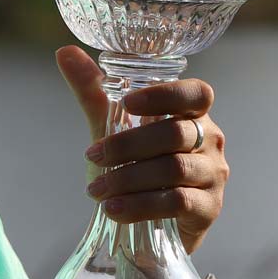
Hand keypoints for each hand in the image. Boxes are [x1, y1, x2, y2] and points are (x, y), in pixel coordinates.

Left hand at [55, 45, 227, 254]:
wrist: (151, 226)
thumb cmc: (136, 167)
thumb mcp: (112, 127)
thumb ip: (93, 91)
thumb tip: (64, 52)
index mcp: (192, 114)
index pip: (196, 93)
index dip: (164, 95)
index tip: (126, 102)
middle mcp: (210, 139)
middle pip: (175, 134)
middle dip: (128, 145)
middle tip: (92, 156)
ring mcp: (213, 174)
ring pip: (174, 169)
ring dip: (128, 179)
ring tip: (95, 190)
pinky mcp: (209, 208)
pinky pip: (178, 202)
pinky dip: (141, 205)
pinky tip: (114, 209)